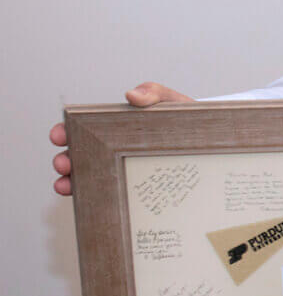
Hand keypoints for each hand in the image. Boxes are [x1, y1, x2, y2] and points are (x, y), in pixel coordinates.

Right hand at [49, 82, 193, 195]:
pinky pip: (109, 194)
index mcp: (115, 128)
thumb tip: (131, 95)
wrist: (210, 144)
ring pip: (88, 177)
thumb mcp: (172, 103)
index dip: (65, 133)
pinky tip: (85, 201)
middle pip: (79, 155)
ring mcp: (122, 169)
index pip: (82, 130)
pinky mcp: (135, 189)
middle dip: (65, 159)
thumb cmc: (186, 121)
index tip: (59, 137)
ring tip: (66, 185)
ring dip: (71, 181)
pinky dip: (92, 197)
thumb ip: (154, 94)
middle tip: (64, 163)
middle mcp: (113, 150)